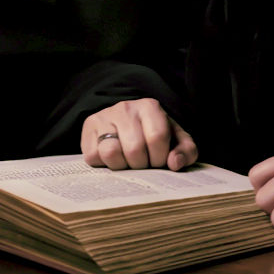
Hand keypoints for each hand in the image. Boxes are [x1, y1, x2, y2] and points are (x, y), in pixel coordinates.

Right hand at [81, 98, 197, 170]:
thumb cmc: (153, 136)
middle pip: (134, 149)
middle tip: (142, 163)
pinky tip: (112, 157)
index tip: (158, 162)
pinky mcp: (88, 128)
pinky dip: (103, 164)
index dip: (159, 158)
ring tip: (126, 161)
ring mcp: (104, 116)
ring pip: (111, 152)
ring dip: (121, 166)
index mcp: (150, 107)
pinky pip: (93, 156)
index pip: (157, 137)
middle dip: (141, 165)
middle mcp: (125, 107)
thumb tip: (174, 163)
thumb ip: (186, 152)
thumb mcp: (175, 141)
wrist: (124, 125)